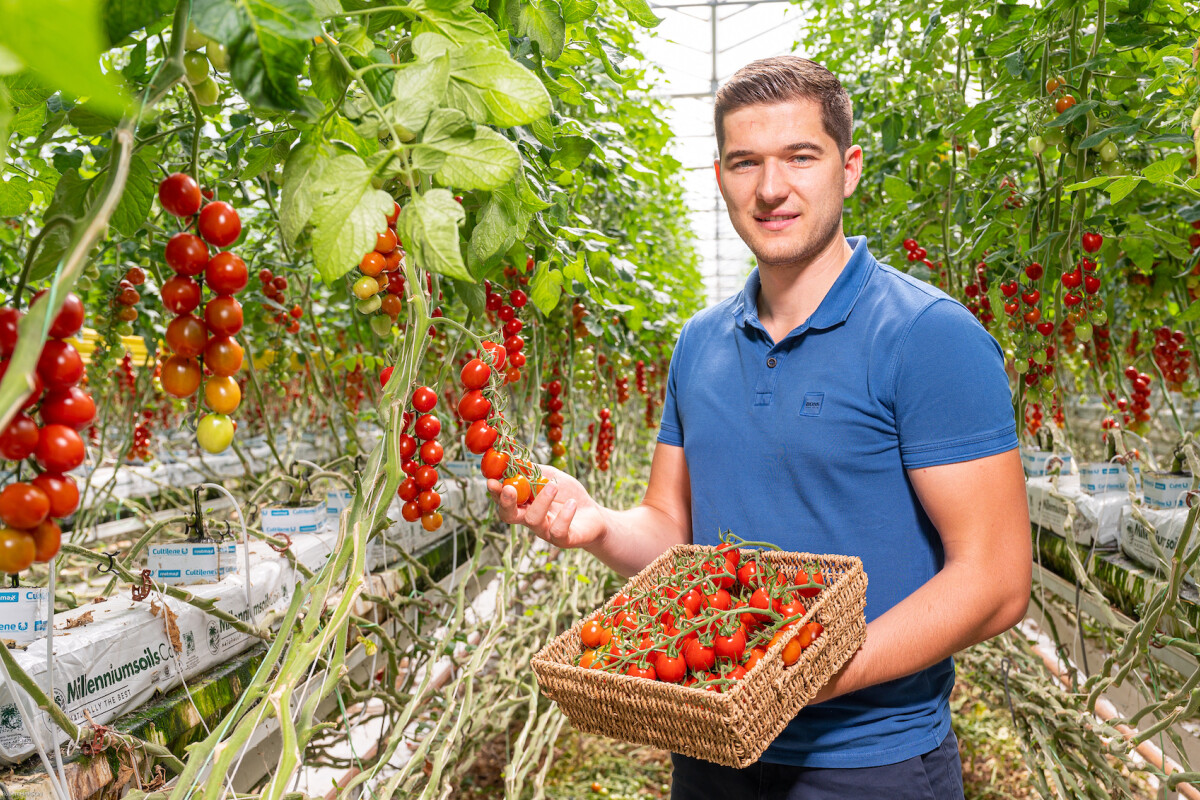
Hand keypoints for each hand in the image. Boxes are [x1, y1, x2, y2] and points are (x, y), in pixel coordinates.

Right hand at [488, 464, 606, 549]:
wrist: (594, 514)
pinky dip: (564, 515)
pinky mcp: (562, 540)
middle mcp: (529, 518)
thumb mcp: (550, 476)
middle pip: (509, 515)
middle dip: (506, 502)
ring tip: (553, 486)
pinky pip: (557, 531)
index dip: (496, 492)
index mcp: (524, 503)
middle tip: (509, 488)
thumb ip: (532, 470)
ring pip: (533, 520)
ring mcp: (544, 530)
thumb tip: (514, 458)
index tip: (491, 480)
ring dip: (542, 500)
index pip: (504, 499)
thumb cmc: (568, 494)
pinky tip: (572, 503)